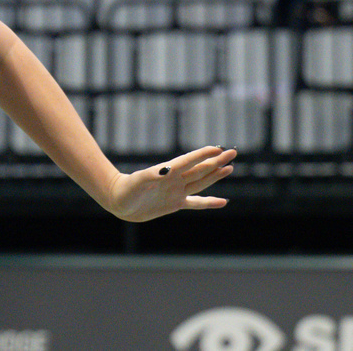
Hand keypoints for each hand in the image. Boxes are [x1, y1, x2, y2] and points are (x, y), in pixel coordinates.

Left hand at [106, 146, 235, 222]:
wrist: (119, 201)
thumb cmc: (127, 189)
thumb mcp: (138, 182)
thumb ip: (152, 175)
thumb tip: (166, 170)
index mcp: (168, 171)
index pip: (190, 161)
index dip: (204, 154)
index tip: (219, 148)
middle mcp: (176, 180)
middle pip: (201, 169)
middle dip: (216, 161)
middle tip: (233, 152)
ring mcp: (177, 191)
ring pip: (201, 182)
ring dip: (215, 175)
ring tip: (229, 167)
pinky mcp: (175, 204)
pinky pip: (196, 203)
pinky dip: (209, 202)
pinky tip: (223, 201)